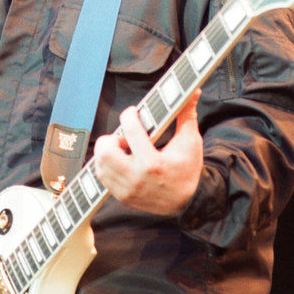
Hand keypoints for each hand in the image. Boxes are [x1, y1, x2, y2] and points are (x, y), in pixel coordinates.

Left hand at [93, 89, 202, 215]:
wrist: (188, 202)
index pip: (130, 130)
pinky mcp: (122, 196)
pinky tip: (120, 160)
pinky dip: (106, 165)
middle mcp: (136, 178)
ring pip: (100, 163)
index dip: (129, 115)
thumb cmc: (188, 169)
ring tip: (123, 149)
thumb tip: (193, 90)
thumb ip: (187, 115)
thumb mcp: (190, 141)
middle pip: (105, 150)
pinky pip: (102, 176)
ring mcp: (127, 189)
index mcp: (153, 163)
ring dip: (107, 151)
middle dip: (111, 137)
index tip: (134, 112)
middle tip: (124, 137)